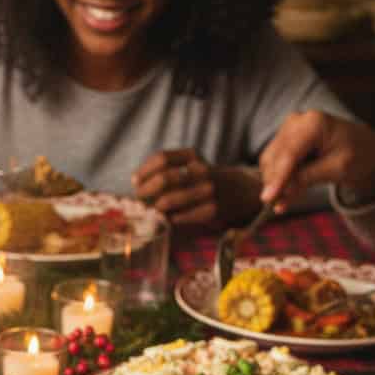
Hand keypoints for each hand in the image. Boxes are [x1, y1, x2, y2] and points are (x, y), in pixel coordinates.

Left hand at [131, 149, 259, 226]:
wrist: (239, 192)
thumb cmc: (203, 179)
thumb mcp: (190, 164)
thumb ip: (164, 167)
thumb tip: (134, 180)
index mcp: (193, 156)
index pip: (161, 158)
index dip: (144, 171)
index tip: (135, 181)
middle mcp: (201, 170)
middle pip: (163, 178)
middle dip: (145, 191)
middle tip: (140, 199)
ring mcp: (207, 190)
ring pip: (168, 200)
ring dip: (154, 208)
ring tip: (151, 211)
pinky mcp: (211, 210)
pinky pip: (178, 217)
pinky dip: (168, 219)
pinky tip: (167, 219)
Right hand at [259, 110, 374, 211]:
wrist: (366, 148)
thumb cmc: (358, 155)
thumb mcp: (337, 169)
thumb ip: (307, 178)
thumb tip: (281, 193)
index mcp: (314, 123)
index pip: (289, 154)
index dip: (278, 178)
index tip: (267, 199)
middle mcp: (297, 121)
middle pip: (275, 157)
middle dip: (275, 183)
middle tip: (279, 206)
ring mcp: (289, 129)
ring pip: (270, 161)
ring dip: (275, 183)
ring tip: (284, 202)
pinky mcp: (285, 140)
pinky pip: (273, 163)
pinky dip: (277, 180)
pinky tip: (283, 197)